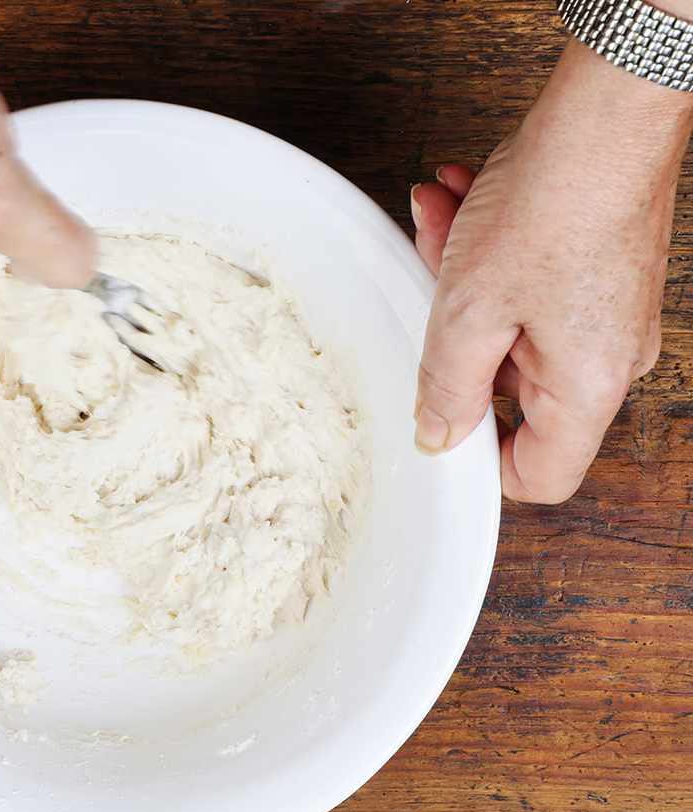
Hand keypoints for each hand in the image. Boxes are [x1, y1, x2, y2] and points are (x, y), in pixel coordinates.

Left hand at [410, 40, 692, 503]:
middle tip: (429, 281)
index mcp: (588, 387)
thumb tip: (438, 436)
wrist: (607, 110)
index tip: (435, 424)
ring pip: (509, 323)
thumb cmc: (555, 205)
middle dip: (454, 335)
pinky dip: (486, 248)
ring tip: (439, 215)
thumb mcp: (471, 312)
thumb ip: (449, 385)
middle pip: (510, 388)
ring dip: (460, 275)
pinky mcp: (595, 271)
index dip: (481, 460)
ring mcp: (604, 313)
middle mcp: (608, 357)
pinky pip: (528, 282)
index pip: (540, 473)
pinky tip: (457, 198)